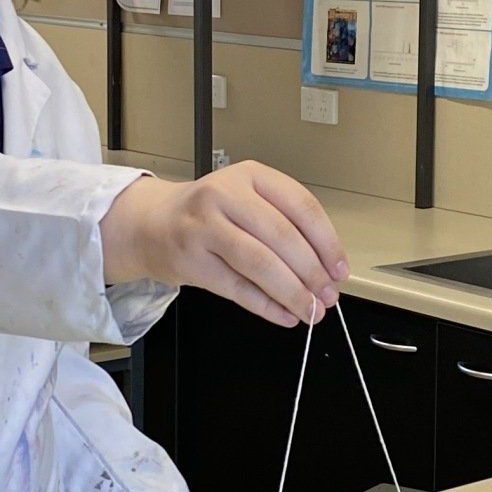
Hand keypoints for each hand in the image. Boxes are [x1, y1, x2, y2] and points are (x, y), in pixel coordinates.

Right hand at [101, 162, 348, 327]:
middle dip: (312, 272)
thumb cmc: (209, 213)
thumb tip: (326, 268)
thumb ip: (286, 225)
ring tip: (310, 310)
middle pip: (281, 237)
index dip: (327, 242)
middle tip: (328, 295)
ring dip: (291, 292)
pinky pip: (237, 288)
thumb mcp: (248, 200)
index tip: (339, 269)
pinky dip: (265, 306)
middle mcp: (225, 195)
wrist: (152, 223)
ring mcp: (204, 227)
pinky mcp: (190, 260)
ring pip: (260, 264)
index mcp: (250, 176)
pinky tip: (283, 315)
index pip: (301, 206)